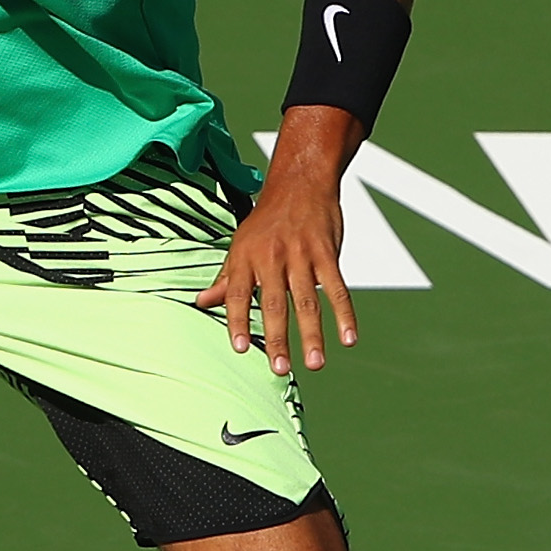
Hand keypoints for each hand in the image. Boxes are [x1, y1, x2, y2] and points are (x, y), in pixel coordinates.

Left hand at [199, 110, 360, 374]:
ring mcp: (301, 255)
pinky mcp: (327, 253)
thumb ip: (226, 278)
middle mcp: (271, 257)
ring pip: (307, 301)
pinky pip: (337, 288)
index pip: (237, 294)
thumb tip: (201, 302)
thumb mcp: (239, 244)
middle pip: (273, 303)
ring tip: (315, 364)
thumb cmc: (267, 219)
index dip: (236, 321)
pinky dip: (345, 314)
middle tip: (280, 369)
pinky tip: (349, 338)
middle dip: (277, 338)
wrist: (300, 182)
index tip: (241, 348)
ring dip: (312, 335)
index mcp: (245, 257)